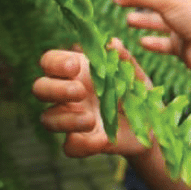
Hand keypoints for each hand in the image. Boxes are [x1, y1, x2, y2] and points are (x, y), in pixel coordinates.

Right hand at [32, 40, 149, 156]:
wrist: (151, 125)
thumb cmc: (138, 92)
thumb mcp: (135, 76)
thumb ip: (124, 60)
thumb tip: (112, 42)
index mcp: (77, 72)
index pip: (49, 61)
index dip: (55, 63)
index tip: (75, 67)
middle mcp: (68, 95)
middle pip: (39, 89)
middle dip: (55, 90)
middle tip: (81, 92)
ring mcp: (72, 119)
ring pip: (47, 119)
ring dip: (66, 120)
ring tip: (91, 119)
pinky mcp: (81, 142)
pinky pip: (69, 147)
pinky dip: (83, 144)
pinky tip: (103, 139)